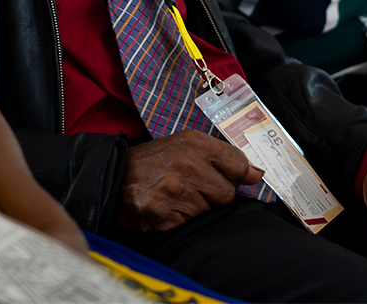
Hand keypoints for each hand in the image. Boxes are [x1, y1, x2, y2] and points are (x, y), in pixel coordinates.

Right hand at [111, 132, 260, 230]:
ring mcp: (173, 190)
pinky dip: (176, 220)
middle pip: (226, 193)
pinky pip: (187, 224)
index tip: (218, 175)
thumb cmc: (151, 163)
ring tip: (171, 196)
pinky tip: (162, 208)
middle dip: (210, 195)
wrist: (107, 176)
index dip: (232, 174)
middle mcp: (185, 163)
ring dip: (192, 209)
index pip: (238, 164)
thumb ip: (223, 158)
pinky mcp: (162, 214)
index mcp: (193, 142)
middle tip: (185, 186)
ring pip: (207, 211)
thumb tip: (258, 174)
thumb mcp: (184, 148)